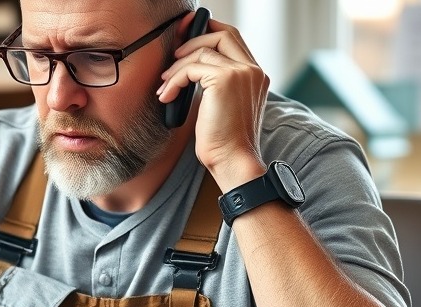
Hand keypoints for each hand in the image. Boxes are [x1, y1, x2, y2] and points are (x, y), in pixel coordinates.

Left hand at [157, 18, 269, 190]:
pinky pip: (191, 68)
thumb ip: (216, 84)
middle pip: (222, 34)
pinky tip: (166, 96)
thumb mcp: (223, 107)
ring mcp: (241, 72)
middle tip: (171, 52)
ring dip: (177, 67)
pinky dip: (174, 80)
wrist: (233, 161)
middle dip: (192, 37)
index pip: (233, 39)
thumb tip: (188, 69)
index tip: (186, 33)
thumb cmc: (224, 142)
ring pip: (202, 50)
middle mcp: (252, 70)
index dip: (208, 31)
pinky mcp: (225, 79)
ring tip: (165, 85)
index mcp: (255, 75)